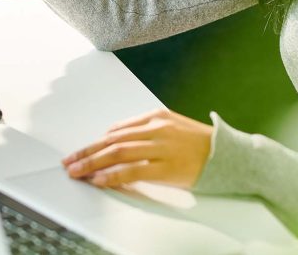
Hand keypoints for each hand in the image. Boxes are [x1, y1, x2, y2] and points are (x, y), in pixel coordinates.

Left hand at [61, 109, 212, 188]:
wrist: (228, 154)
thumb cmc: (198, 143)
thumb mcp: (171, 125)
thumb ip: (144, 130)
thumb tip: (115, 137)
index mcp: (155, 117)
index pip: (117, 130)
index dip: (96, 142)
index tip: (81, 151)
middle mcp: (155, 129)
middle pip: (113, 141)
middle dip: (88, 151)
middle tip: (69, 161)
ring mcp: (161, 147)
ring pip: (118, 153)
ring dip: (94, 163)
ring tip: (77, 171)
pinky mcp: (167, 167)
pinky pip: (134, 171)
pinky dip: (114, 175)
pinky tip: (100, 179)